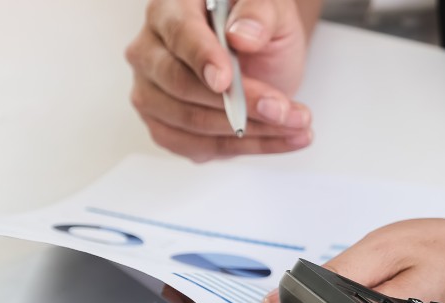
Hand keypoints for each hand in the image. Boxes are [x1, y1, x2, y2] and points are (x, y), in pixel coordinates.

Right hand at [126, 0, 313, 161]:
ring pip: (191, 123)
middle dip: (237, 102)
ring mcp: (152, 93)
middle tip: (280, 108)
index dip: (202, 58)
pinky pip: (199, 147)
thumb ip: (258, 11)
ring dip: (249, 130)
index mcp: (169, 10)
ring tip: (294, 122)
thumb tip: (243, 36)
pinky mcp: (166, 127)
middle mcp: (150, 52)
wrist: (261, 54)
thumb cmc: (257, 25)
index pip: (179, 34)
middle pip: (180, 85)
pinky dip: (245, 147)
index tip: (226, 80)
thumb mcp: (271, 6)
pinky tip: (280, 138)